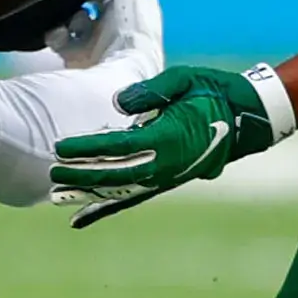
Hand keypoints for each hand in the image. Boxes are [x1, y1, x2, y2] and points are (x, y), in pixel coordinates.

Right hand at [44, 0, 163, 74]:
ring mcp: (97, 38)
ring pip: (76, 14)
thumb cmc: (133, 31)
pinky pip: (60, 37)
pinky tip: (60, 35)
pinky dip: (56, 34)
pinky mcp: (79, 55)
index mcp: (137, 4)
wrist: (122, 75)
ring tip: (73, 19)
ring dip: (70, 13)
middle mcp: (118, 20)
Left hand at [49, 65, 282, 226]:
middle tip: (52, 172)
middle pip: (116, 174)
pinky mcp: (167, 181)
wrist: (246, 117)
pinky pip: (133, 197)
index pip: (121, 147)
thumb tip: (119, 103)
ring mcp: (167, 177)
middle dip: (82, 174)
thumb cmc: (212, 92)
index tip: (62, 147)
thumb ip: (152, 91)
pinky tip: (83, 218)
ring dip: (89, 194)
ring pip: (122, 190)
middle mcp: (167, 164)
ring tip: (57, 196)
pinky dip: (107, 207)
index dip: (90, 148)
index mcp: (170, 138)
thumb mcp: (184, 79)